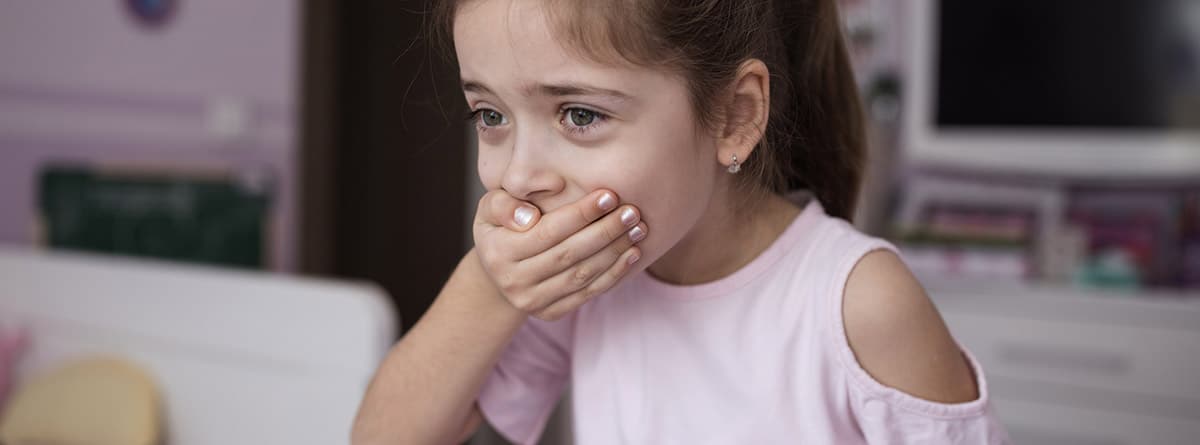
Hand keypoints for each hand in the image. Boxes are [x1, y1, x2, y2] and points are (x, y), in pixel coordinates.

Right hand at [473, 189, 646, 320]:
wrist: (498, 269)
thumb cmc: (502, 226)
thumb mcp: (491, 207)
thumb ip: (504, 204)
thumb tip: (530, 216)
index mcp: (498, 252)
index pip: (549, 231)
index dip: (581, 214)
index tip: (609, 196)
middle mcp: (514, 281)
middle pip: (569, 254)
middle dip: (604, 232)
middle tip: (631, 212)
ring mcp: (532, 301)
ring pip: (582, 275)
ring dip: (615, 252)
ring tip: (638, 229)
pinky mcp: (550, 313)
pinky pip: (588, 293)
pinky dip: (613, 274)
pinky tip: (632, 253)